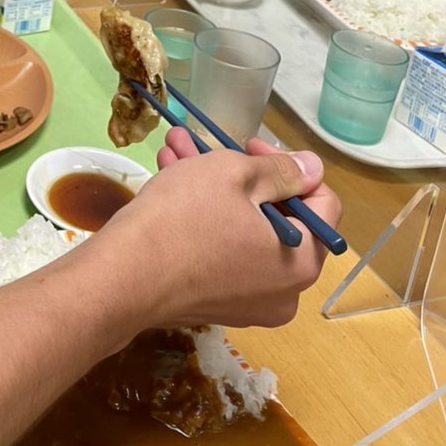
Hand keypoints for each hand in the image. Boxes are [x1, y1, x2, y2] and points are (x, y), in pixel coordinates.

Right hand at [91, 126, 341, 332]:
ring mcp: (246, 302)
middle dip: (239, 172)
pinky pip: (220, 250)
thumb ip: (282, 170)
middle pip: (276, 217)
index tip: (251, 146)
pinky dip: (202, 216)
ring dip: (212, 186)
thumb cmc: (186, 219)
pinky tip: (169, 177)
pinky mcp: (212, 302)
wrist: (124, 276)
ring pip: (240, 229)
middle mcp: (282, 292)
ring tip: (176, 149)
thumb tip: (313, 168)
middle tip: (210, 143)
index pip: (322, 205)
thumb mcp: (235, 175)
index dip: (291, 167)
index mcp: (301, 262)